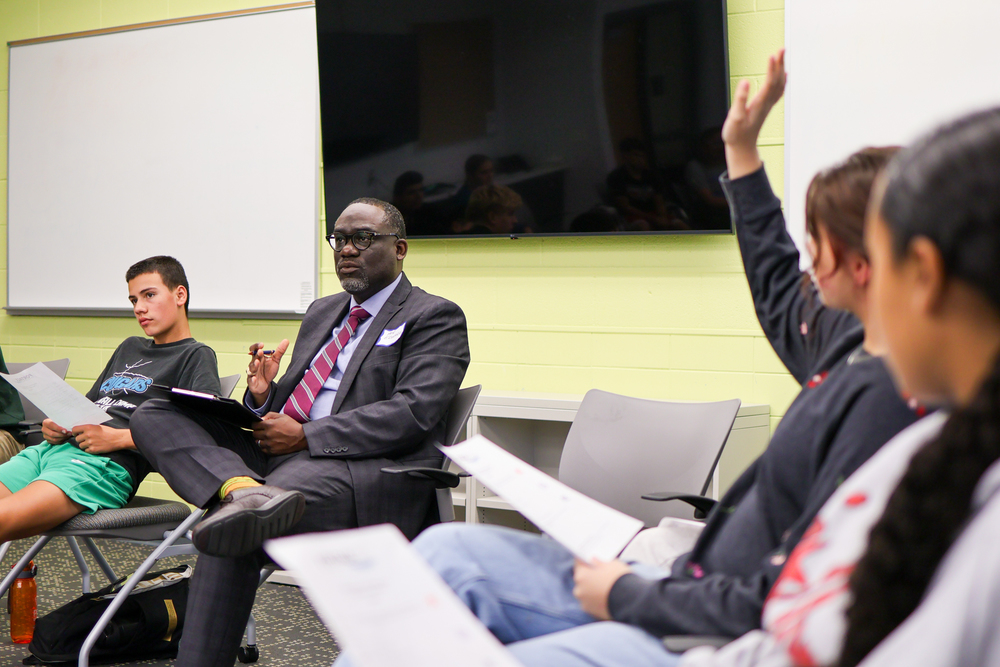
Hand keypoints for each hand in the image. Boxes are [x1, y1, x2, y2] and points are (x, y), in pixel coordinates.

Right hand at [42, 419, 71, 444]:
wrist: (57, 424)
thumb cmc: (59, 421)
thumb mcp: (60, 419)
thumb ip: (62, 421)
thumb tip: (69, 424)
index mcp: (46, 422)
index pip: (51, 425)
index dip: (58, 428)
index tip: (65, 431)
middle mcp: (44, 429)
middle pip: (52, 434)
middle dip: (62, 434)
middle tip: (69, 433)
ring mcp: (45, 435)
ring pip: (54, 439)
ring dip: (62, 438)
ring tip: (68, 435)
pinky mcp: (48, 440)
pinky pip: (55, 442)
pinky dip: (61, 441)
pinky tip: (65, 437)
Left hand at [72, 424, 133, 453]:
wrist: (117, 439)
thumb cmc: (108, 432)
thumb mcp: (98, 426)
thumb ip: (88, 429)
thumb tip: (80, 431)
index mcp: (88, 427)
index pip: (74, 429)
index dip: (75, 432)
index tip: (77, 434)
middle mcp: (88, 435)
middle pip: (77, 439)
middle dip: (81, 440)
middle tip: (87, 440)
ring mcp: (90, 443)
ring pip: (81, 446)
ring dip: (85, 445)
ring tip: (92, 444)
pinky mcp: (93, 449)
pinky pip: (86, 450)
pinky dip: (89, 450)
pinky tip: (95, 447)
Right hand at [247, 339, 289, 406]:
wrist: (265, 384)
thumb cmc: (268, 371)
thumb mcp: (275, 360)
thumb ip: (279, 351)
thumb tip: (286, 341)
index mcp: (259, 357)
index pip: (254, 350)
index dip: (256, 346)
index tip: (262, 345)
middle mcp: (254, 364)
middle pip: (253, 358)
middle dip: (257, 355)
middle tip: (260, 352)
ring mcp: (252, 372)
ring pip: (251, 368)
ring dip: (254, 365)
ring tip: (257, 362)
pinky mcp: (252, 381)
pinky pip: (251, 380)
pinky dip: (252, 379)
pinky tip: (254, 378)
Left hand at [251, 412, 306, 455]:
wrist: (301, 438)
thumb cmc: (292, 425)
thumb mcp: (282, 416)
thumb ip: (270, 415)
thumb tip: (261, 418)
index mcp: (269, 425)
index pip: (254, 425)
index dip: (256, 424)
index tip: (258, 425)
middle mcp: (267, 434)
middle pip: (254, 434)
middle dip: (257, 431)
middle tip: (262, 431)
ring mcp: (269, 444)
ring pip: (257, 442)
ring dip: (260, 439)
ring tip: (266, 438)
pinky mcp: (272, 451)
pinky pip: (262, 449)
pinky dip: (264, 446)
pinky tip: (269, 443)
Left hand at [572, 558, 632, 620]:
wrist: (631, 600)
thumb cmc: (621, 579)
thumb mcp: (612, 563)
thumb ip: (599, 562)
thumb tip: (594, 560)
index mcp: (582, 575)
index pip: (579, 563)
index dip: (585, 560)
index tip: (589, 560)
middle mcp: (579, 589)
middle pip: (581, 579)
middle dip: (589, 576)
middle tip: (599, 574)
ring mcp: (584, 602)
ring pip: (585, 592)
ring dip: (591, 589)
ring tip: (604, 588)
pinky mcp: (591, 612)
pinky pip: (591, 602)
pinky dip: (596, 600)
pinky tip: (606, 597)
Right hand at [721, 49, 785, 178]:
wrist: (742, 147)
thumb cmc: (736, 134)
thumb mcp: (734, 118)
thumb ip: (740, 99)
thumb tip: (745, 82)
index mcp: (759, 104)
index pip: (769, 83)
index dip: (771, 69)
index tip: (773, 55)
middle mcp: (766, 103)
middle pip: (777, 80)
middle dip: (780, 64)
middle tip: (782, 49)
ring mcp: (768, 105)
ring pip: (779, 84)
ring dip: (782, 69)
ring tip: (783, 55)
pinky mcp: (766, 107)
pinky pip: (778, 91)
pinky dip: (782, 80)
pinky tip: (784, 74)